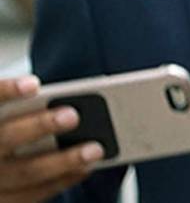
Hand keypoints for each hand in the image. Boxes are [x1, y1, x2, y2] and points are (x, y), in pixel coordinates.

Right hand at [0, 76, 103, 202]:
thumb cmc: (9, 131)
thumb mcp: (9, 118)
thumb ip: (24, 110)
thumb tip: (66, 103)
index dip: (7, 92)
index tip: (34, 84)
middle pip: (6, 138)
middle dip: (40, 126)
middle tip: (73, 116)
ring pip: (25, 172)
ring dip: (64, 161)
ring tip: (96, 149)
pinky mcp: (5, 200)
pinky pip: (33, 195)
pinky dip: (62, 180)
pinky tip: (85, 168)